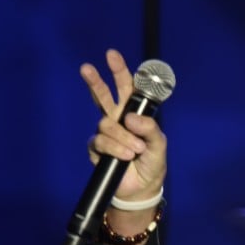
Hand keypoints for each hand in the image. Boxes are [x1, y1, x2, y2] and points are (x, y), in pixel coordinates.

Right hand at [81, 49, 167, 201]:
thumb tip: (131, 119)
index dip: (120, 71)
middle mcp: (117, 119)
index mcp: (133, 113)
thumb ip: (150, 130)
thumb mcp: (158, 145)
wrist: (142, 188)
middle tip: (87, 67)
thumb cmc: (152, 162)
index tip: (112, 55)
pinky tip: (126, 156)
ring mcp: (105, 133)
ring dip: (123, 137)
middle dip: (95, 81)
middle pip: (103, 95)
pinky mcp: (97, 148)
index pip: (126, 88)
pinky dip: (116, 149)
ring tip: (136, 150)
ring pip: (106, 124)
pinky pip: (102, 142)